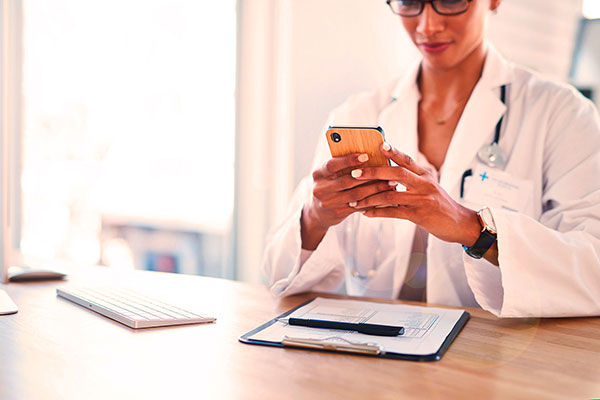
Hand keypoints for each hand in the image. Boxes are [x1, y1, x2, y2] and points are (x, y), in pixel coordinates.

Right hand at [301, 153, 394, 249]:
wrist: (317, 213)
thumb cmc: (328, 187)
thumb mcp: (328, 176)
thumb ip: (341, 167)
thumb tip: (367, 156)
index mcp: (318, 174)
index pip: (332, 165)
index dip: (348, 160)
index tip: (365, 156)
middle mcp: (320, 189)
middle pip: (346, 181)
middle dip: (369, 175)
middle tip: (386, 170)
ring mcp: (328, 202)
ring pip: (356, 194)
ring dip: (375, 188)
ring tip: (390, 183)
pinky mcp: (337, 213)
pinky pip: (358, 206)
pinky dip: (372, 200)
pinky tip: (384, 196)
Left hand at [351, 143, 480, 246]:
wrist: (459, 224)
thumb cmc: (440, 205)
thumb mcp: (430, 187)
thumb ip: (413, 179)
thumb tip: (389, 174)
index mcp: (426, 175)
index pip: (408, 159)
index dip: (394, 151)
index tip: (380, 144)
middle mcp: (424, 184)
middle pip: (396, 172)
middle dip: (373, 172)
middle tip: (354, 173)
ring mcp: (421, 199)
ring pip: (390, 194)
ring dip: (369, 197)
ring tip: (354, 201)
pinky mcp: (418, 215)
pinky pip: (393, 212)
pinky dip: (377, 212)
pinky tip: (366, 213)